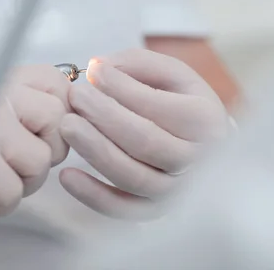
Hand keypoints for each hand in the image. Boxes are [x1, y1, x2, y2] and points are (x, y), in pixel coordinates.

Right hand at [0, 65, 70, 258]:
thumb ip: (17, 107)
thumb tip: (72, 116)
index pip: (55, 80)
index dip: (61, 112)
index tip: (42, 133)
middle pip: (58, 118)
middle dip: (47, 151)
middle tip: (17, 164)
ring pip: (41, 158)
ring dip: (23, 182)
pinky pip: (16, 190)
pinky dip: (1, 204)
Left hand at [59, 49, 228, 219]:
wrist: (202, 144)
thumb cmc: (180, 102)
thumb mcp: (171, 74)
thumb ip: (137, 63)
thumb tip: (97, 67)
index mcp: (206, 120)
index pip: (160, 106)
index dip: (122, 88)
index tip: (92, 73)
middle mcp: (197, 159)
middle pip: (146, 142)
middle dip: (105, 117)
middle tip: (75, 97)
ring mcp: (178, 189)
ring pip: (133, 177)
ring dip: (96, 151)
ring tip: (67, 126)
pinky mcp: (157, 210)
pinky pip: (124, 210)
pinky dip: (94, 196)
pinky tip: (67, 175)